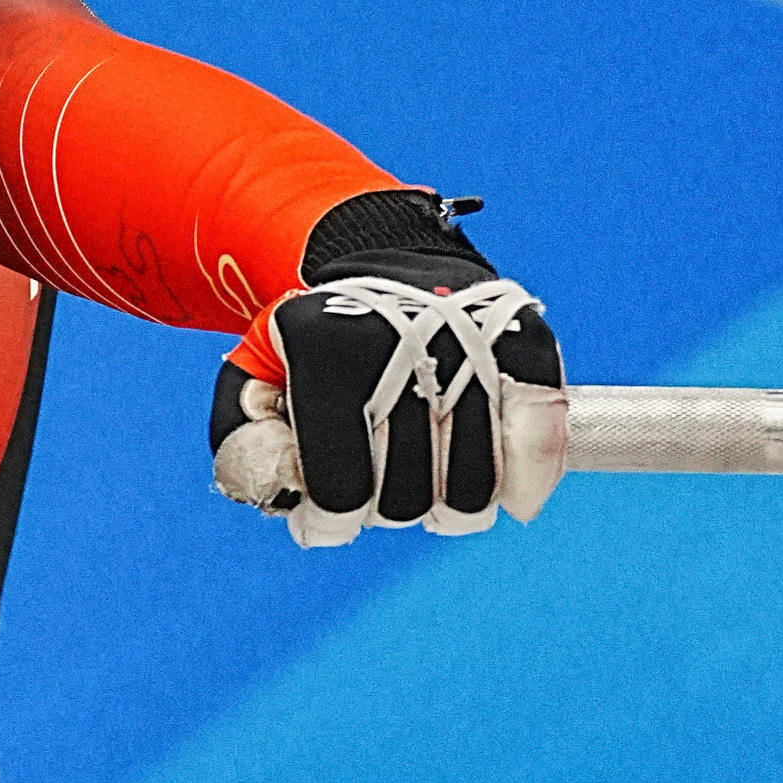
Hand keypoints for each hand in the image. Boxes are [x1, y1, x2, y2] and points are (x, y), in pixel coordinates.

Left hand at [210, 191, 564, 545]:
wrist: (383, 259)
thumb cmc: (318, 340)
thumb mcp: (255, 375)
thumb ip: (244, 443)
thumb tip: (287, 497)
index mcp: (326, 348)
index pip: (342, 489)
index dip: (330, 522)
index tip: (325, 517)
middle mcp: (402, 341)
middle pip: (409, 498)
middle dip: (386, 508)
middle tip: (376, 482)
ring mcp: (470, 342)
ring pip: (474, 491)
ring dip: (450, 507)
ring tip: (427, 480)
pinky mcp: (526, 345)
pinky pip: (538, 448)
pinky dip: (524, 482)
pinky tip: (504, 492)